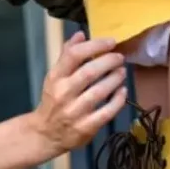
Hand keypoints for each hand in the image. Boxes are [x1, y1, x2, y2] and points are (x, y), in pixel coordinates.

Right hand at [28, 32, 126, 153]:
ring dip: (115, 79)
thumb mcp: (55, 76)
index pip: (74, 55)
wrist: (46, 134)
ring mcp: (75, 112)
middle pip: (89, 72)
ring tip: (122, 72)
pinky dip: (118, 100)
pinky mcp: (86, 128)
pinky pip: (106, 112)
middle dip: (109, 61)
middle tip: (119, 57)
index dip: (95, 45)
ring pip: (99, 92)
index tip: (111, 42)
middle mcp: (63, 93)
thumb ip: (67, 55)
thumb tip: (81, 34)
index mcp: (55, 77)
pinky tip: (123, 91)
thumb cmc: (54, 99)